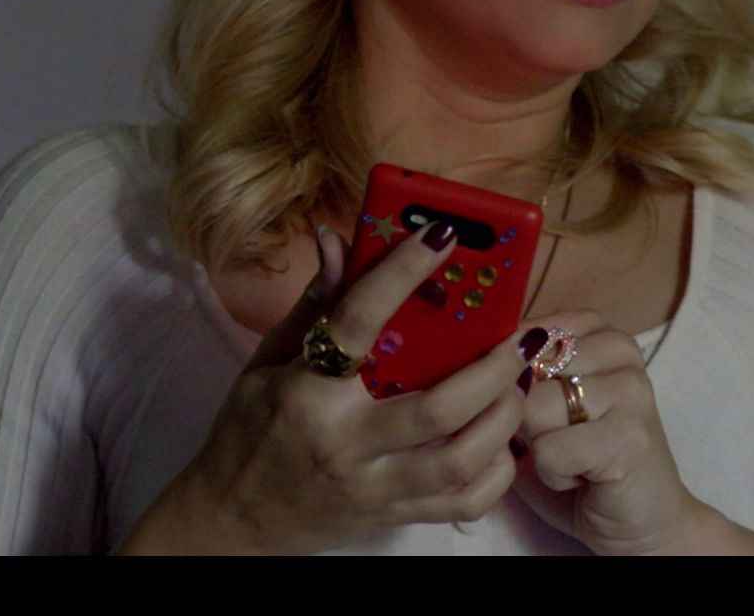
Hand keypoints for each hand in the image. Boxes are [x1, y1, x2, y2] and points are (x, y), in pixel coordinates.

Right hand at [122, 222, 541, 554]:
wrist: (231, 520)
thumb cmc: (249, 430)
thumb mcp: (268, 361)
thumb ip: (314, 304)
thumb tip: (339, 238)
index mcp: (307, 391)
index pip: (359, 321)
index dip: (402, 271)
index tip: (442, 234)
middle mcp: (345, 442)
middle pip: (437, 406)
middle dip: (494, 367)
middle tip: (522, 336)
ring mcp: (373, 487)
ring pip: (459, 459)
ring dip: (504, 417)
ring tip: (519, 383)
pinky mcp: (392, 517)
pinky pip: (463, 503)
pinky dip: (497, 473)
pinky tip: (503, 439)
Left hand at [506, 310, 708, 554]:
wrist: (642, 516)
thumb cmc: (582, 457)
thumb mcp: (543, 400)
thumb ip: (518, 372)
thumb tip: (480, 365)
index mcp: (597, 330)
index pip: (522, 336)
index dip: (514, 380)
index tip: (544, 404)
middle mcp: (619, 349)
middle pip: (524, 373)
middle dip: (527, 417)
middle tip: (563, 437)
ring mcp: (630, 390)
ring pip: (534, 411)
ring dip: (540, 448)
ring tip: (574, 456)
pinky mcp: (628, 436)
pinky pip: (550, 452)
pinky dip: (554, 475)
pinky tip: (585, 477)